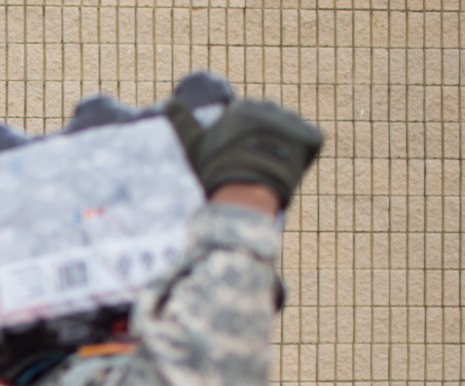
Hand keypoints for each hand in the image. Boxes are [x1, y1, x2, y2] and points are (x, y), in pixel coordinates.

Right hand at [166, 97, 323, 206]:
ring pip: (291, 133)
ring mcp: (293, 122)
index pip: (247, 121)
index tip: (236, 158)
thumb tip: (166, 102)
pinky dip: (304, 155)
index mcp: (243, 108)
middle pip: (271, 124)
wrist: (245, 189)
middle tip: (255, 164)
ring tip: (272, 168)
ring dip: (286, 147)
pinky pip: (311, 143)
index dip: (242, 141)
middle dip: (266, 140)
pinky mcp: (312, 137)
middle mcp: (271, 107)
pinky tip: (289, 168)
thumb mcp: (192, 143)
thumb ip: (180, 120)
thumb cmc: (215, 168)